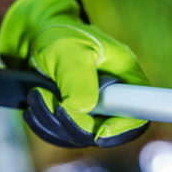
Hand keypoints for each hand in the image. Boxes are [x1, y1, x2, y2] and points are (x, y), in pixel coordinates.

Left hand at [0, 0, 149, 147]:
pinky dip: (45, 125)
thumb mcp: (68, 51)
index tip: (97, 131)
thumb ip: (78, 80)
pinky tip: (34, 106)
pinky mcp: (76, 117)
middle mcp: (115, 98)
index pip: (138, 116)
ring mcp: (95, 110)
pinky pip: (64, 136)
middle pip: (106, 133)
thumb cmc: (58, 34)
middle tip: (45, 98)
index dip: (120, 129)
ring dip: (52, 122)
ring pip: (80, 137)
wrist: (35, 35)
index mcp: (126, 78)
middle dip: (72, 123)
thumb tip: (82, 110)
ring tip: (35, 95)